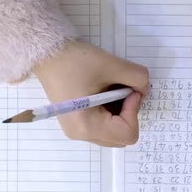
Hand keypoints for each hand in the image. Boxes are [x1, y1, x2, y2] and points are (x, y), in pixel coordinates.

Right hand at [33, 41, 148, 146]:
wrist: (47, 54)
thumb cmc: (75, 60)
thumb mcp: (112, 66)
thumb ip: (137, 79)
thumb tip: (145, 90)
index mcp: (87, 126)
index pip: (128, 133)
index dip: (134, 110)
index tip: (130, 90)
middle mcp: (80, 134)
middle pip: (121, 137)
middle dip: (129, 112)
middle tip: (123, 88)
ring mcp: (77, 130)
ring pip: (114, 132)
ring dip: (120, 111)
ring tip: (111, 88)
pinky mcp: (77, 122)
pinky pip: (104, 125)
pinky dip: (111, 110)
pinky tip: (104, 91)